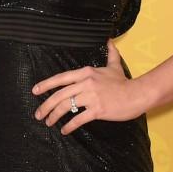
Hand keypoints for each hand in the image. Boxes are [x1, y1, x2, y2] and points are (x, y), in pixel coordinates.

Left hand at [32, 39, 149, 134]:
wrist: (137, 94)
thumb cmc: (124, 82)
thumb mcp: (114, 65)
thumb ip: (110, 53)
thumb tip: (109, 40)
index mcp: (86, 72)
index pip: (61, 78)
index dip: (46, 84)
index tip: (35, 90)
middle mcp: (86, 83)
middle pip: (60, 94)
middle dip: (46, 105)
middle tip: (38, 114)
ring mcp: (92, 97)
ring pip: (66, 106)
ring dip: (54, 116)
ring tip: (49, 122)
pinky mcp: (98, 110)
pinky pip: (78, 119)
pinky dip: (69, 126)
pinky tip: (64, 130)